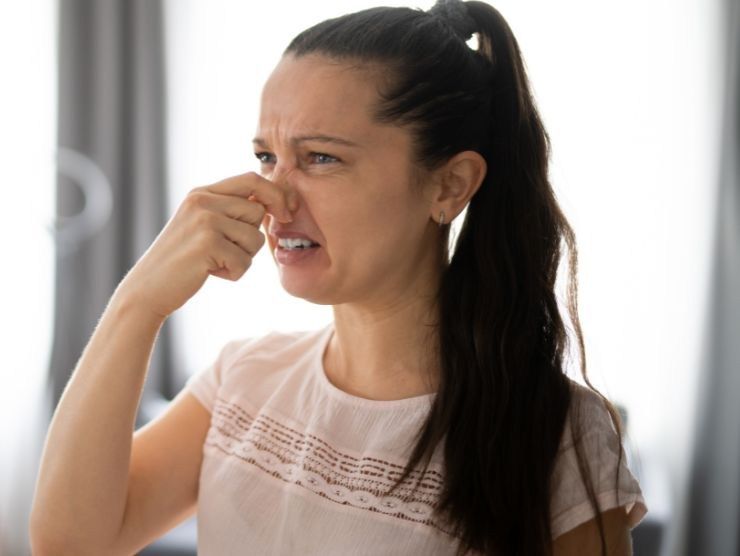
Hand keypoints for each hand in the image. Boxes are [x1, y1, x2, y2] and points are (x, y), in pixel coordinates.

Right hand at [113, 172, 291, 319]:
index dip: (276, 194)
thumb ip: (231, 210)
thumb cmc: (184, 261)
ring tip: (215, 262)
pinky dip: (234, 273)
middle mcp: (202, 201)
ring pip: (255, 238)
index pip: (252, 179)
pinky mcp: (207, 243)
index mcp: (202, 192)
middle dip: (250, 238)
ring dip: (242, 258)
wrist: (148, 288)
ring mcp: (204, 220)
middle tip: (224, 251)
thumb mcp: (204, 225)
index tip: (287, 213)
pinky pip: (245, 261)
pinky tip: (210, 272)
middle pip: (258, 212)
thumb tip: (274, 202)